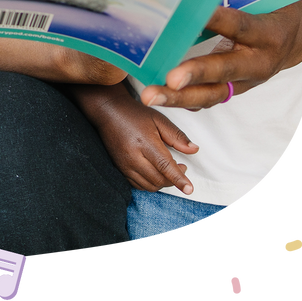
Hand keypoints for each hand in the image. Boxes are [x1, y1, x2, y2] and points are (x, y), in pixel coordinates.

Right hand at [70, 85, 197, 193]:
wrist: (108, 111)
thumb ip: (176, 136)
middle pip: (158, 179)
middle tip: (181, 167)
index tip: (189, 189)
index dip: (179, 179)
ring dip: (162, 183)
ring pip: (148, 185)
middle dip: (173, 180)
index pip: (165, 166)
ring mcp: (124, 164)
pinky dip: (150, 183)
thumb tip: (194, 149)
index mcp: (145, 142)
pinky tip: (155, 172)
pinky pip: (137, 185)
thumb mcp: (158, 119)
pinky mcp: (119, 168)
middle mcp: (133, 156)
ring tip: (168, 170)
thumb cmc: (134, 114)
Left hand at [140, 0, 301, 110]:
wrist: (292, 40)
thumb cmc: (269, 15)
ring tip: (152, 96)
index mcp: (265, 34)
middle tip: (170, 79)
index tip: (186, 14)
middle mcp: (257, 62)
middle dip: (194, 75)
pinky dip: (182, 100)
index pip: (237, 25)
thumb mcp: (258, 4)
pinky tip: (160, 98)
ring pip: (212, 94)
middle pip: (224, 70)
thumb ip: (229, 0)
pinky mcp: (233, 91)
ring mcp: (245, 81)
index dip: (213, 19)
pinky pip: (206, 100)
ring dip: (179, 97)